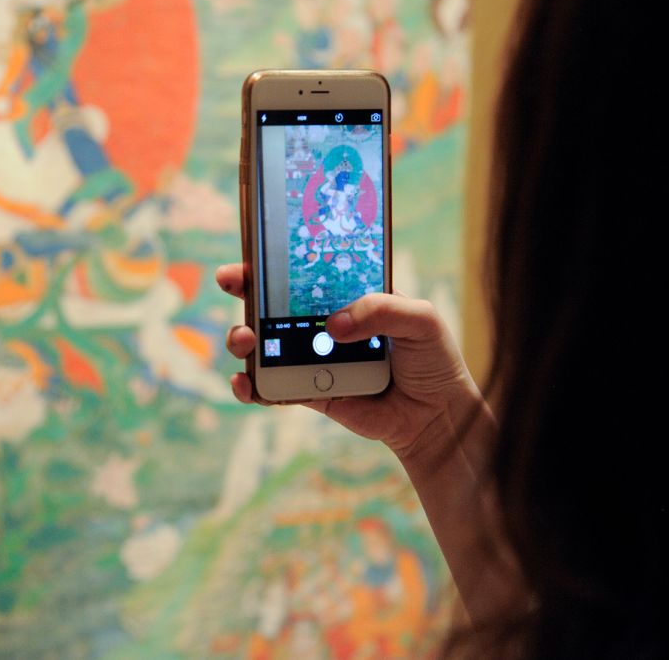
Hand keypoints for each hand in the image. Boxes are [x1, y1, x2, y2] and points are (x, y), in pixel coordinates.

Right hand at [215, 263, 484, 459]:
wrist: (437, 417)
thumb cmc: (433, 360)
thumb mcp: (420, 320)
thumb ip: (382, 310)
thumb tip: (334, 326)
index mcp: (349, 295)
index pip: (308, 270)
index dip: (277, 259)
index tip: (254, 252)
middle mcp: (325, 323)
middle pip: (275, 302)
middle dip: (246, 290)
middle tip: (231, 282)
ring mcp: (313, 358)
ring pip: (266, 344)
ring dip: (244, 338)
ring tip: (244, 340)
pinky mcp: (310, 391)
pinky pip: (273, 386)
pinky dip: (252, 385)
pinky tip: (245, 382)